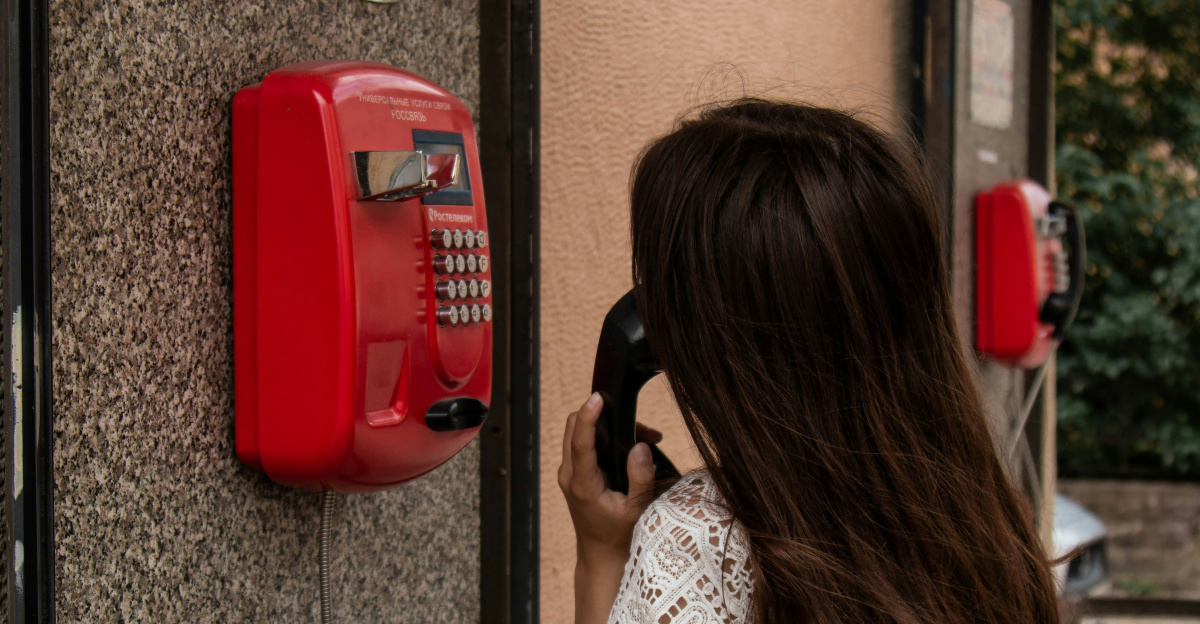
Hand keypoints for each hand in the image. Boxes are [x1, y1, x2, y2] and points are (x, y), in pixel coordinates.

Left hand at [558, 392, 658, 623]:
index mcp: (583, 484)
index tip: (597, 398)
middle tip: (638, 424)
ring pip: (578, 433)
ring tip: (643, 436)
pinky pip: (583, 444)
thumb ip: (640, 477)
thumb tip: (641, 446)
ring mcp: (569, 473)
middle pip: (573, 428)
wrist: (601, 553)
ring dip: (605, 427)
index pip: (579, 442)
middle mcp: (569, 475)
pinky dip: (603, 437)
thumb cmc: (620, 534)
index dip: (587, 416)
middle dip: (602, 417)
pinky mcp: (574, 473)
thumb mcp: (637, 509)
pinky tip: (631, 446)